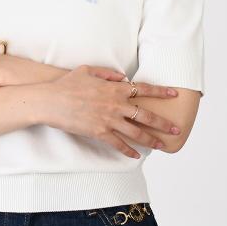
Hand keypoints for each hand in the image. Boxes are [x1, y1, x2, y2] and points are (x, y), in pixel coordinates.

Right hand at [41, 64, 181, 157]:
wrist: (51, 100)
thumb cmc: (66, 84)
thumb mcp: (87, 70)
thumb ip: (107, 72)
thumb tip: (122, 76)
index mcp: (115, 88)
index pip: (144, 89)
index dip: (161, 92)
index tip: (174, 94)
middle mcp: (116, 104)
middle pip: (146, 115)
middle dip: (163, 123)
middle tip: (176, 129)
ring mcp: (109, 119)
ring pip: (136, 132)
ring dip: (151, 140)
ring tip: (162, 145)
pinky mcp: (99, 133)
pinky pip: (118, 144)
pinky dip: (128, 150)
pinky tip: (136, 155)